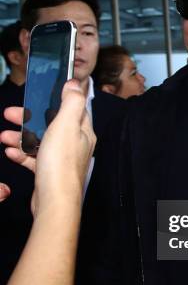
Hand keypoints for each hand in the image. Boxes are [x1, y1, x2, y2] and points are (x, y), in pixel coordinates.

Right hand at [1, 80, 95, 214]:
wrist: (54, 200)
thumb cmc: (61, 162)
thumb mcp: (66, 124)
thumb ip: (71, 102)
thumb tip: (75, 84)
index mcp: (82, 131)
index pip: (72, 108)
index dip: (55, 98)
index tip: (39, 92)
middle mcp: (74, 145)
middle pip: (51, 124)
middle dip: (29, 117)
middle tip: (10, 113)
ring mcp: (61, 159)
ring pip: (40, 141)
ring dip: (21, 136)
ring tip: (4, 136)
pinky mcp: (49, 173)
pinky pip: (34, 159)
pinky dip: (22, 154)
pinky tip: (10, 152)